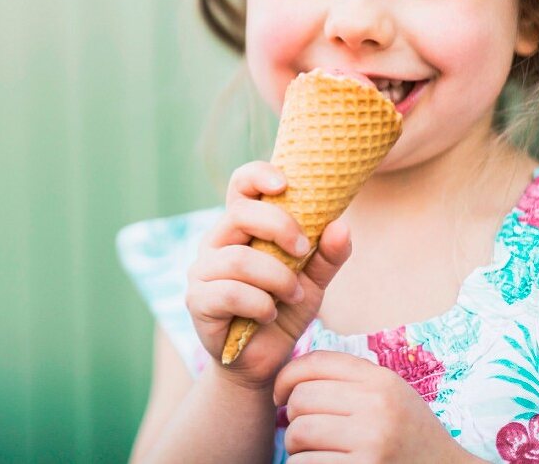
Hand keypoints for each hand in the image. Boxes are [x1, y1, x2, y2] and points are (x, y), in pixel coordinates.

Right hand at [185, 161, 352, 390]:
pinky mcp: (197, 301)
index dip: (257, 175)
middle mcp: (216, 242)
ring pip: (239, 259)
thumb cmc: (283, 312)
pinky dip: (259, 304)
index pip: (240, 186)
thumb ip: (328, 255)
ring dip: (276, 278)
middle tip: (304, 250)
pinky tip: (269, 316)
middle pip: (240, 214)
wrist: (263, 363)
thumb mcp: (313, 282)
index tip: (285, 184)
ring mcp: (202, 271)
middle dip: (279, 227)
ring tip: (292, 295)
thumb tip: (341, 225)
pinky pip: (230, 292)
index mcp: (241, 228)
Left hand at [274, 351, 474, 462]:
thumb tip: (290, 377)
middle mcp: (378, 407)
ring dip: (295, 446)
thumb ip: (349, 380)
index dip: (287, 376)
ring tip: (311, 450)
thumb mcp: (390, 396)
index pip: (316, 362)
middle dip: (292, 416)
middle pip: (301, 398)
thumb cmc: (408, 435)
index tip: (280, 394)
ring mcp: (371, 442)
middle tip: (302, 429)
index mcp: (382, 382)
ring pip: (298, 432)